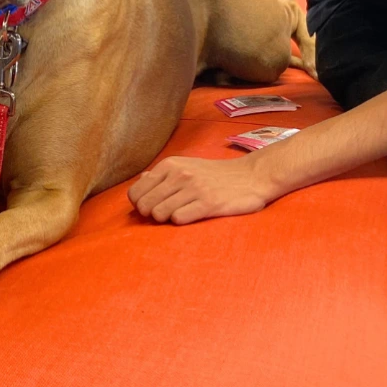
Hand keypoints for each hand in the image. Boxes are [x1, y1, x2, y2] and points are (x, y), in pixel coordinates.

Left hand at [128, 155, 275, 224]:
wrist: (251, 176)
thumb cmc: (215, 174)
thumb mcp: (185, 166)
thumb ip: (162, 175)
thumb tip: (141, 181)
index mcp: (170, 165)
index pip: (136, 192)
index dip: (139, 204)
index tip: (152, 207)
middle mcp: (179, 174)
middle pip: (144, 205)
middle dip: (150, 214)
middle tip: (164, 214)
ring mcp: (193, 188)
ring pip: (158, 213)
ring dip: (165, 219)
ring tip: (178, 215)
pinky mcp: (208, 203)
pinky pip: (178, 218)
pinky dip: (180, 221)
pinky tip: (190, 216)